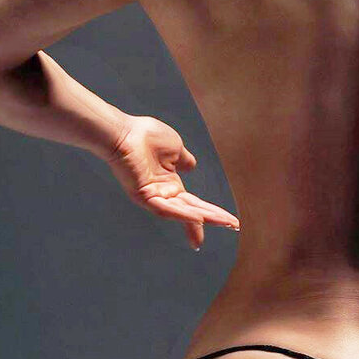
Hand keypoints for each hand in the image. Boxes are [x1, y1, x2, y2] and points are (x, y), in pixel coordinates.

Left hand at [105, 115, 239, 250]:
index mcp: (170, 184)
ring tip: (223, 222)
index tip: (229, 222)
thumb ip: (184, 160)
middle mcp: (164, 194)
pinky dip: (181, 214)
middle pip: (193, 211)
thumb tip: (192, 166)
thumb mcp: (175, 148)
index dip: (211, 212)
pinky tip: (197, 218)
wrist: (126, 132)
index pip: (194, 203)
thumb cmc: (145, 136)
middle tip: (233, 226)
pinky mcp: (144, 196)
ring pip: (182, 213)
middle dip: (214, 218)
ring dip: (203, 218)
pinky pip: (165, 209)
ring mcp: (154, 197)